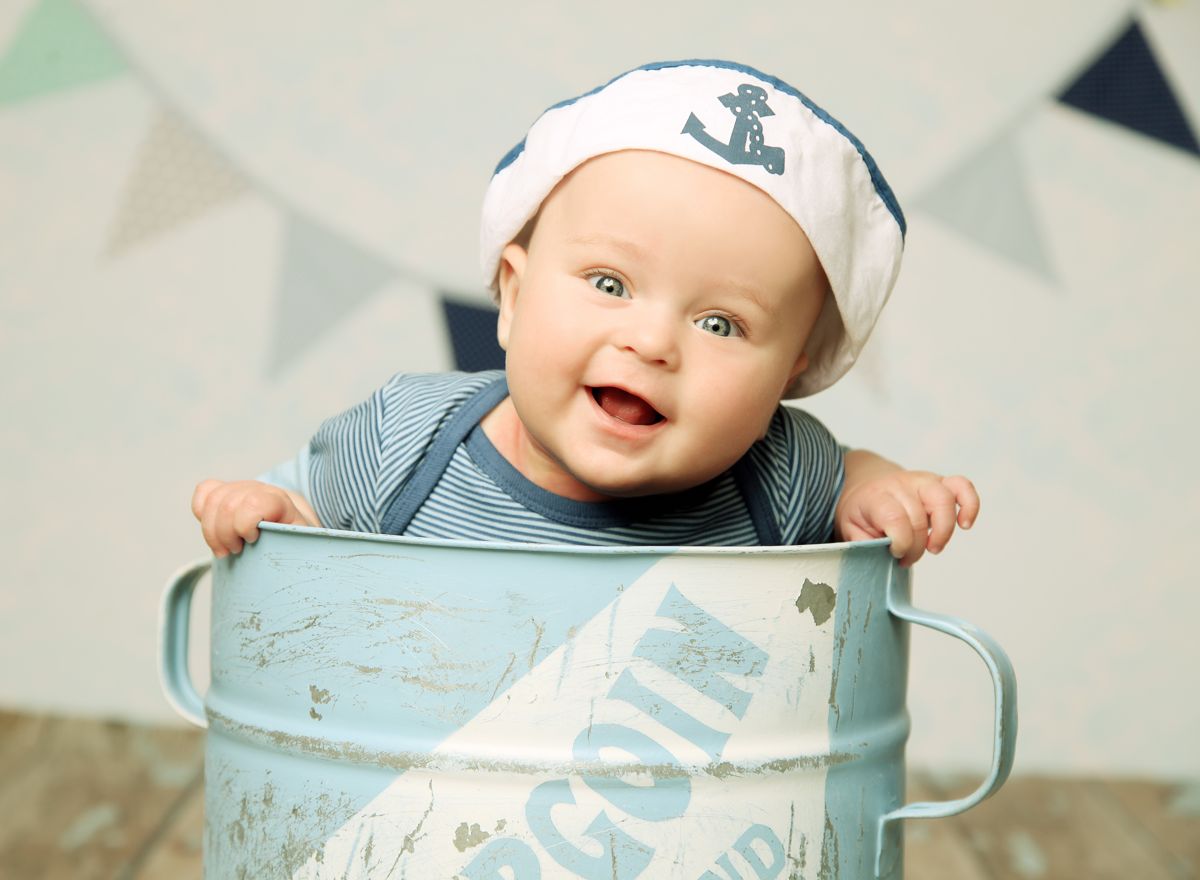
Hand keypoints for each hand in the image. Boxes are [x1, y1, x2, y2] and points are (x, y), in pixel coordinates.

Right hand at [191, 479, 318, 557]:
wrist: (295, 527)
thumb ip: (295, 550)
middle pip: (227, 504)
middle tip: (235, 551)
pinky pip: (204, 491)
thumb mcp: (301, 548)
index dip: (245, 524)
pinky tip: (214, 531)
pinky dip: (202, 512)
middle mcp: (259, 490)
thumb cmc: (295, 542)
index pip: (255, 502)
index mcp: (280, 502)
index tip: (252, 541)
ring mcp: (242, 488)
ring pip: (212, 499)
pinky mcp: (227, 491)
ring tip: (224, 549)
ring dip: (211, 530)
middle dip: (224, 534)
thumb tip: (289, 571)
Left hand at [835, 469, 978, 566]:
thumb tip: (879, 555)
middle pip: (919, 516)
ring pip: (944, 499)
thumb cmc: (861, 510)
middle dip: (916, 546)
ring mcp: (923, 481)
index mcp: (876, 496)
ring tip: (934, 547)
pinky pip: (962, 486)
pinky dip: (970, 505)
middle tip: (907, 559)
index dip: (901, 543)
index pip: (895, 518)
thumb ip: (861, 543)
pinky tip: (965, 524)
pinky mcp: (940, 482)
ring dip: (944, 530)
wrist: (867, 483)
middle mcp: (901, 485)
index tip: (895, 554)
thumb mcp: (849, 528)